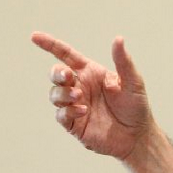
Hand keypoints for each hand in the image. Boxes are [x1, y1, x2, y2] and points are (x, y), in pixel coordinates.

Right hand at [31, 32, 153, 160]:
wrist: (138, 136)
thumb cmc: (136, 106)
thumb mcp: (133, 81)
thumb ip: (123, 61)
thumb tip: (118, 39)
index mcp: (91, 73)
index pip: (66, 55)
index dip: (50, 45)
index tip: (35, 36)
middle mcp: (80, 87)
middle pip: (57, 75)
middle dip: (57, 73)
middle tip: (67, 76)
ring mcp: (75, 105)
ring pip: (55, 94)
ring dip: (63, 93)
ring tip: (79, 96)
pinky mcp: (74, 124)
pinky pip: (61, 114)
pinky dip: (68, 111)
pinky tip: (83, 111)